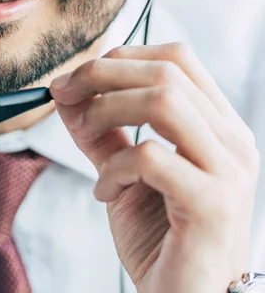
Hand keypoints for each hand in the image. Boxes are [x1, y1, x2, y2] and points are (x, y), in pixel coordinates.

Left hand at [49, 43, 259, 292]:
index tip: (74, 77)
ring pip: (164, 102)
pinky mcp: (212, 203)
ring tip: (85, 138)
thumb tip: (65, 91)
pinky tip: (105, 192)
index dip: (120, 56)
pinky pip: (150, 158)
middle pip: (166, 71)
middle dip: (101, 74)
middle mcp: (231, 141)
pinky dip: (113, 169)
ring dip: (106, 111)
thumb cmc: (158, 236)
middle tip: (61, 93)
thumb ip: (99, 132)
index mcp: (215, 126)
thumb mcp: (121, 172)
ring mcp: (228, 171)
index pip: (176, 59)